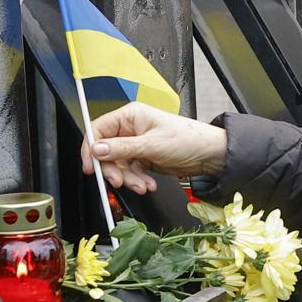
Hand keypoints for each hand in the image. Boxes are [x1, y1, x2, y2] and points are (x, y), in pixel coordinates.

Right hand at [79, 102, 227, 194]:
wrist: (210, 155)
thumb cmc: (187, 139)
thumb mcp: (151, 145)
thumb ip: (122, 148)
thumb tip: (97, 149)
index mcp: (130, 116)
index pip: (98, 129)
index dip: (91, 149)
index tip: (92, 167)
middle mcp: (131, 129)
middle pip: (107, 151)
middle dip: (114, 169)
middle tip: (119, 182)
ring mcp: (137, 144)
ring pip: (119, 165)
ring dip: (128, 178)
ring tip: (142, 185)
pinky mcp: (144, 158)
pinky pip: (131, 171)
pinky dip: (137, 180)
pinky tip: (148, 184)